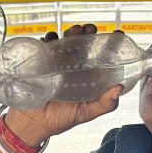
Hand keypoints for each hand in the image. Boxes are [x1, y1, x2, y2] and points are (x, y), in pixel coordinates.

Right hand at [5, 23, 122, 144]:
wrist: (33, 123)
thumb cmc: (60, 119)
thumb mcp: (86, 113)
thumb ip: (104, 104)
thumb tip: (119, 88)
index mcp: (88, 76)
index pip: (101, 56)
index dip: (110, 44)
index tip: (117, 34)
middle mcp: (74, 67)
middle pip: (84, 44)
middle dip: (88, 32)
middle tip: (90, 29)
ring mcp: (57, 63)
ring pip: (66, 41)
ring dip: (71, 32)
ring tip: (75, 31)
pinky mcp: (42, 62)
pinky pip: (46, 45)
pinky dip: (49, 38)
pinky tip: (52, 38)